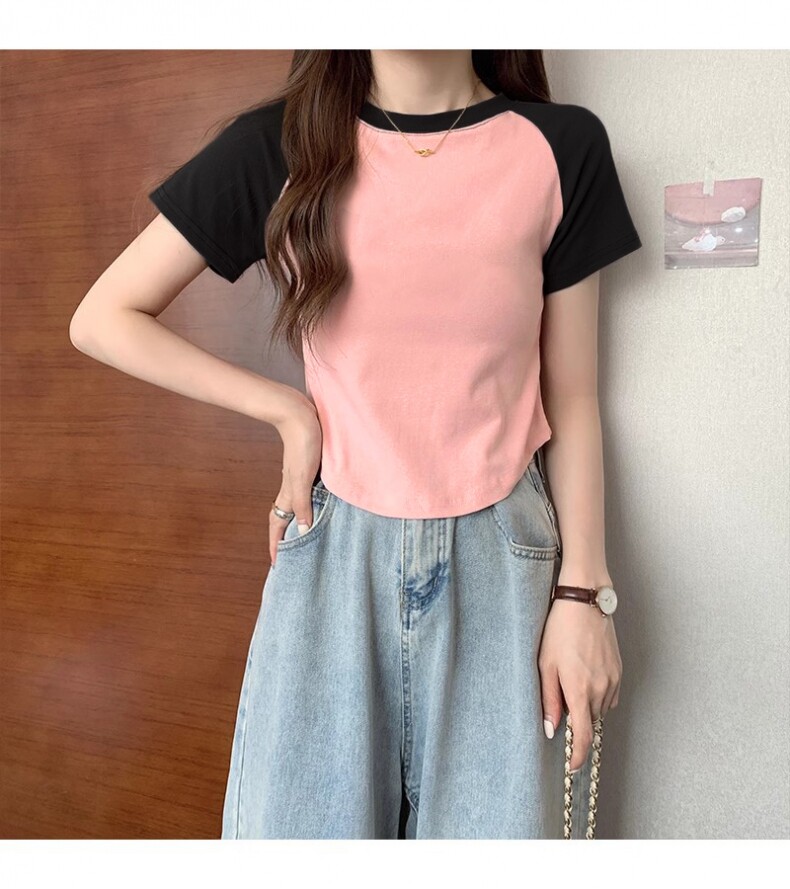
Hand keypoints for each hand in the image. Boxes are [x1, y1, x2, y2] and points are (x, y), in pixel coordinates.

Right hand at [269, 393, 322, 565]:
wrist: (299, 414)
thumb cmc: (301, 443)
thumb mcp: (302, 478)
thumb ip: (302, 504)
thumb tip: (302, 531)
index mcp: (288, 494)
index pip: (279, 526)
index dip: (277, 546)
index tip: (277, 566)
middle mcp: (293, 489)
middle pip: (288, 519)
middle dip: (288, 539)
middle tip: (295, 557)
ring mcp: (302, 478)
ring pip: (300, 507)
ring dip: (303, 522)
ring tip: (311, 538)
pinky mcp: (312, 467)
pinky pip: (312, 494)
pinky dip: (315, 505)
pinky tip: (326, 506)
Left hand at [537, 599, 621, 770]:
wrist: (584, 603)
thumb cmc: (559, 630)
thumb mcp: (545, 664)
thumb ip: (549, 700)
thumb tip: (551, 729)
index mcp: (579, 690)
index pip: (583, 736)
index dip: (578, 757)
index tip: (572, 766)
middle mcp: (601, 689)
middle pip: (591, 722)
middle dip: (577, 722)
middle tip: (561, 700)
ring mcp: (613, 680)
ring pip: (601, 709)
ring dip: (588, 708)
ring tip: (572, 682)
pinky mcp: (619, 671)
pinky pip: (611, 696)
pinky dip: (599, 696)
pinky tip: (586, 677)